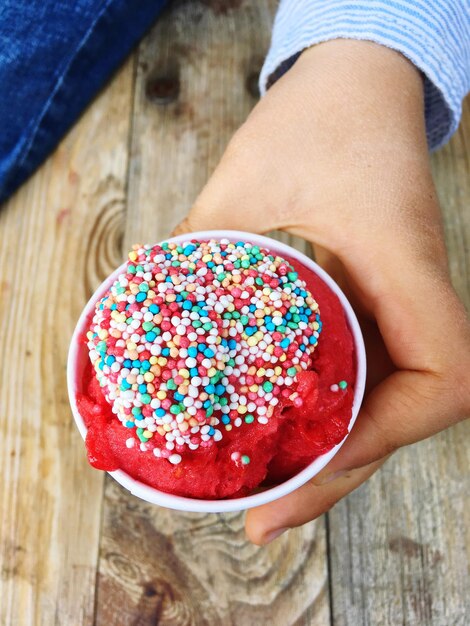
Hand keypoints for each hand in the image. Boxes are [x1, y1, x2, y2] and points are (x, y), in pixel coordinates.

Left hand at [173, 40, 469, 543]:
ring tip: (264, 492)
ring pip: (383, 404)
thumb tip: (140, 319)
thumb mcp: (244, 182)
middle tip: (262, 515)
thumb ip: (200, 252)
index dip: (383, 438)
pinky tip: (279, 431)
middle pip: (402, 414)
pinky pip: (365, 374)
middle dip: (336, 472)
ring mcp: (398, 309)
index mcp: (407, 269)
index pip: (443, 381)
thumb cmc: (315, 120)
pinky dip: (328, 414)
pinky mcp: (376, 306)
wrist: (353, 89)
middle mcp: (414, 302)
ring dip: (332, 453)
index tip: (316, 461)